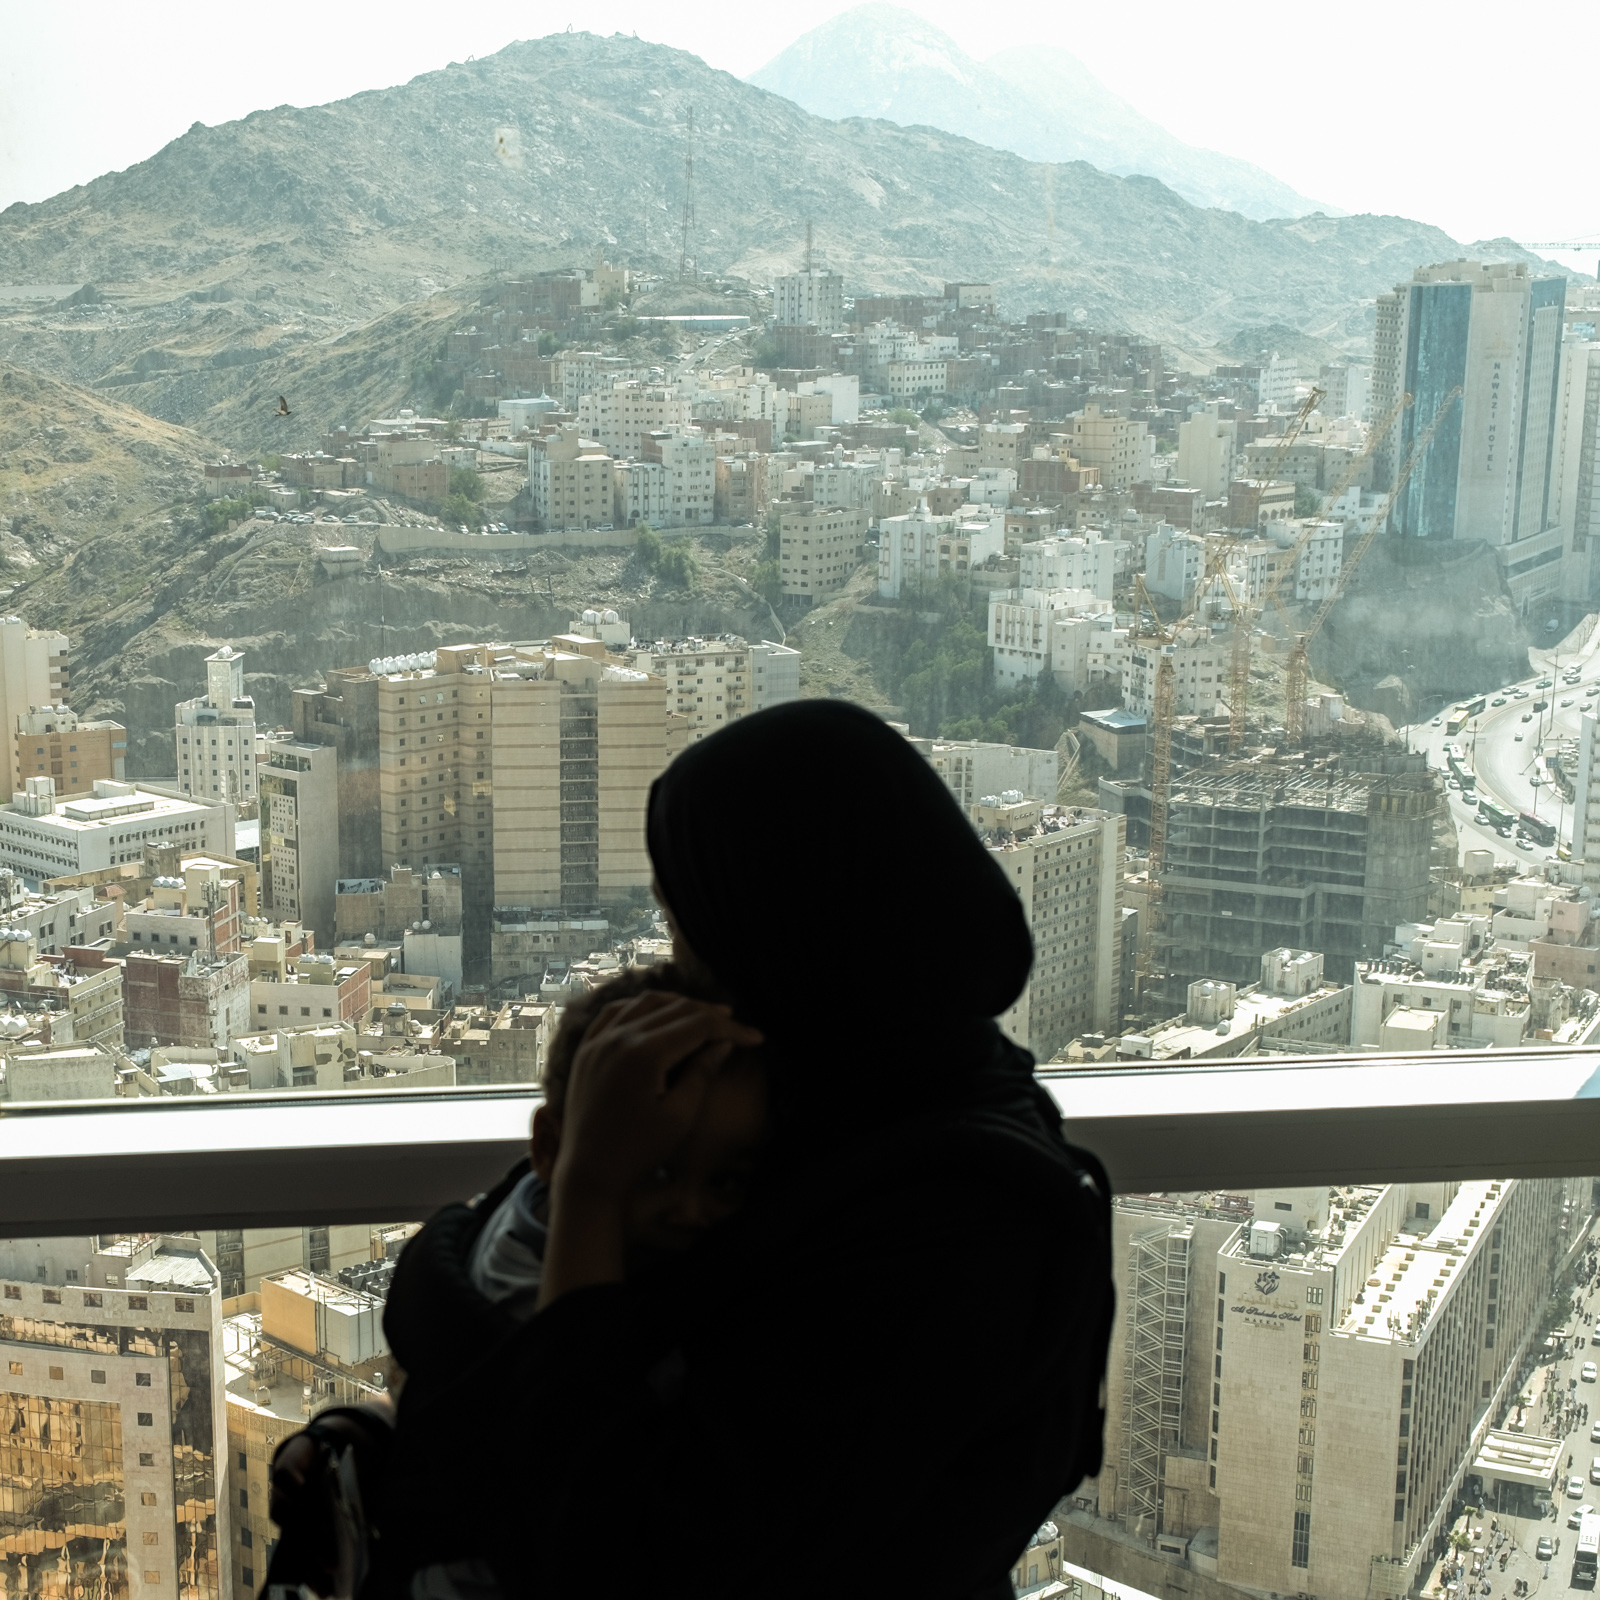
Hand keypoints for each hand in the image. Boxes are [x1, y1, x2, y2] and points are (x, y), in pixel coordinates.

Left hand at [553, 991, 762, 1206]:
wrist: (587, 1173)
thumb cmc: (638, 1151)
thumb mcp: (679, 1116)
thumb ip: (702, 1073)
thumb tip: (724, 1042)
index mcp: (644, 1054)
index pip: (698, 1025)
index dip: (731, 1028)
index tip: (756, 1038)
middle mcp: (619, 1037)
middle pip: (675, 1009)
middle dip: (711, 1015)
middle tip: (737, 1026)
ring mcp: (598, 1040)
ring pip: (646, 1003)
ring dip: (679, 1004)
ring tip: (705, 1015)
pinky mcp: (586, 1049)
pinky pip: (615, 1011)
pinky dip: (642, 1006)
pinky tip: (657, 1013)